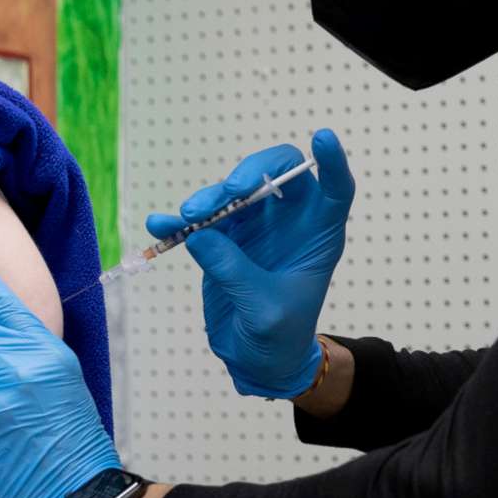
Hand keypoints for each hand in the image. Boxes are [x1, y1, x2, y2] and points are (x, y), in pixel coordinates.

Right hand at [147, 129, 352, 398]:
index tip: (323, 138)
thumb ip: (236, 273)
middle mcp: (289, 222)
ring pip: (233, 192)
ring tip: (188, 217)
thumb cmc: (279, 337)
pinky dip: (179, 221)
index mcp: (318, 234)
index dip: (332, 162)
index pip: (336, 189)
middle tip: (230, 192)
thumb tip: (202, 235)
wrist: (256, 360)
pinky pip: (201, 219)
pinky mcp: (223, 239)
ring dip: (210, 198)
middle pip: (276, 175)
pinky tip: (160, 225)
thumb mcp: (265, 310)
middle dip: (251, 174)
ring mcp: (255, 227)